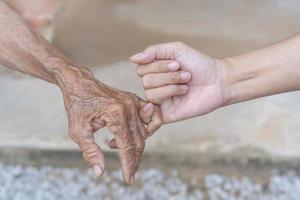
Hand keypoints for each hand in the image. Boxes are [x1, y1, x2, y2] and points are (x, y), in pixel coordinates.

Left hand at [50, 59, 160, 183]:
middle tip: (128, 173)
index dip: (129, 165)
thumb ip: (90, 152)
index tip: (129, 179)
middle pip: (138, 141)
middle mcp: (128, 108)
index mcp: (115, 114)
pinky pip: (151, 117)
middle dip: (134, 160)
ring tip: (112, 144)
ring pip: (144, 133)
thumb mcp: (78, 131)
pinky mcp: (135, 100)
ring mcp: (134, 102)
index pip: (127, 146)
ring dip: (134, 146)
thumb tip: (100, 172)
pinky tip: (132, 135)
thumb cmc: (77, 105)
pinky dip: (147, 130)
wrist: (80, 83)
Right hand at [131, 42, 229, 122]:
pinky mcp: (165, 114)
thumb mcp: (176, 50)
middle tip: (186, 76)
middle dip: (168, 76)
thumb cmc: (199, 64)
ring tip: (186, 86)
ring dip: (171, 87)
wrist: (218, 81)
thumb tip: (132, 58)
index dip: (158, 66)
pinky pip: (151, 110)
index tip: (177, 63)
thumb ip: (154, 51)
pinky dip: (155, 105)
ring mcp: (160, 100)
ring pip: (150, 93)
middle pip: (145, 81)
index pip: (141, 68)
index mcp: (155, 70)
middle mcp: (155, 85)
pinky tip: (168, 99)